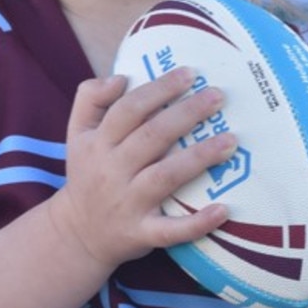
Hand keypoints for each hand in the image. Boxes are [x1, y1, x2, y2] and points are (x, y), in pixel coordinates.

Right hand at [52, 67, 234, 270]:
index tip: (190, 74)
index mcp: (98, 143)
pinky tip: (223, 209)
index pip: (128, 109)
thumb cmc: (88, 173)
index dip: (159, 89)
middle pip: (152, 136)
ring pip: (166, 176)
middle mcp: (112, 170)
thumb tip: (120, 77)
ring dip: (199, 157)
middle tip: (218, 96)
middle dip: (187, 113)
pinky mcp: (142, 233)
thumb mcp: (76, 133)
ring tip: (230, 140)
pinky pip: (171, 230)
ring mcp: (129, 203)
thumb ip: (91, 98)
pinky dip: (197, 222)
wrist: (78, 233)